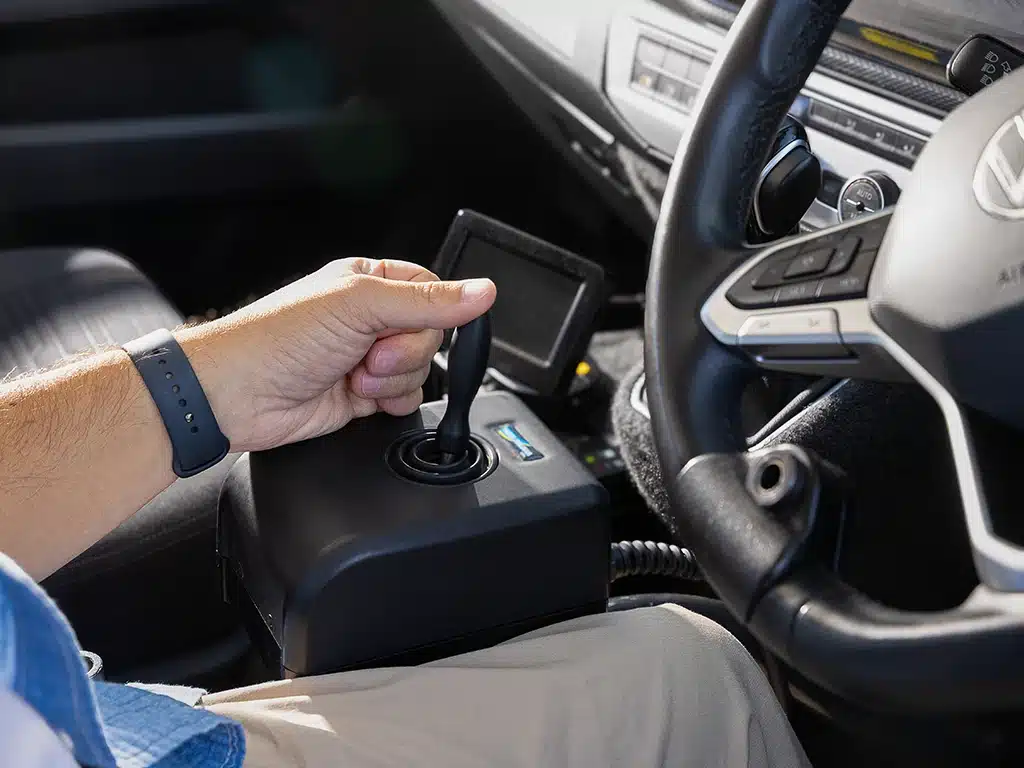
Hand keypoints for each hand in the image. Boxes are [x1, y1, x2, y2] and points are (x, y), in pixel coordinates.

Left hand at [175, 258, 495, 452]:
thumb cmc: (277, 339)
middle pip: (430, 335)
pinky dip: (392, 400)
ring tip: (354, 374)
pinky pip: (405, 397)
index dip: (433, 313)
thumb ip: (428, 302)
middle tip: (369, 352)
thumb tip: (483, 291)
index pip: (433, 292)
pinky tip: (365, 396)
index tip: (409, 324)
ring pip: (419, 369)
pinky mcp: (363, 394)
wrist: (237, 395)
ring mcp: (366, 357)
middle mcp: (369, 318)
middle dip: (405, 351)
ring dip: (393, 378)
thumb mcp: (360, 305)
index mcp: (369, 281)